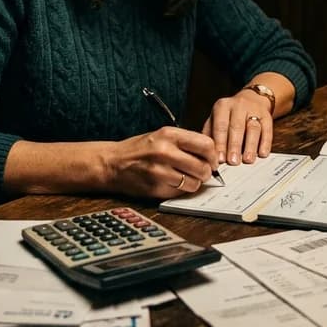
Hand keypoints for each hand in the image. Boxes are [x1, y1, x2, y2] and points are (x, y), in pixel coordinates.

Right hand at [100, 127, 218, 198]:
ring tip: (186, 178)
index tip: (212, 160)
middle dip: (207, 172)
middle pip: (203, 167)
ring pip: (194, 183)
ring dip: (194, 183)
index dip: (213, 155)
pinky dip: (181, 190)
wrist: (113, 163)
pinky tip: (173, 183)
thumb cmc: (140, 149)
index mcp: (169, 134)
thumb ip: (185, 142)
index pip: (206, 145)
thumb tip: (211, 155)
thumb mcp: (161, 135)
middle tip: (202, 172)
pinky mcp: (156, 188)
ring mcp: (160, 171)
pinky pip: (180, 193)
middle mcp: (165, 151)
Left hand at [202, 89, 272, 165]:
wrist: (252, 99)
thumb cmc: (229, 115)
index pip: (220, 126)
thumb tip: (208, 155)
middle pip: (237, 127)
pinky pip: (268, 130)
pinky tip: (262, 154)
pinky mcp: (267, 116)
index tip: (220, 159)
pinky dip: (265, 143)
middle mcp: (238, 106)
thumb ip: (211, 134)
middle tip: (233, 162)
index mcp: (222, 106)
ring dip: (250, 146)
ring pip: (253, 128)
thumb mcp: (216, 119)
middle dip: (234, 146)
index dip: (220, 143)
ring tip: (247, 160)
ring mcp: (254, 110)